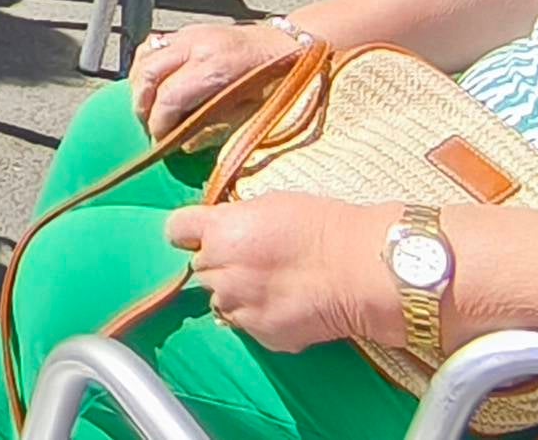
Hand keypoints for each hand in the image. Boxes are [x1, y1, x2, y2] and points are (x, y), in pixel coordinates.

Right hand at [128, 18, 310, 136]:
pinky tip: (153, 85)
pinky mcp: (188, 30)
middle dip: (143, 106)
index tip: (161, 142)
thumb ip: (217, 127)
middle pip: (149, 74)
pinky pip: (153, 45)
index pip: (169, 97)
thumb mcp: (255, 113)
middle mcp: (198, 44)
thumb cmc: (278, 83)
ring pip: (145, 57)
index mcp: (218, 66)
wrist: (289, 45)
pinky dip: (146, 66)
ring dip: (140, 86)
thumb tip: (184, 143)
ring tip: (148, 109)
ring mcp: (191, 32)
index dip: (159, 124)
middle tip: (150, 128)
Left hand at [163, 195, 394, 354]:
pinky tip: (288, 304)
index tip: (197, 235)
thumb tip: (222, 229)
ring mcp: (238, 305)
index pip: (176, 230)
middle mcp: (221, 270)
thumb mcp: (271, 204)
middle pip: (202, 269)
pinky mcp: (259, 333)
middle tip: (255, 260)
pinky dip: (260, 317)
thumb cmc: (324, 228)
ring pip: (222, 300)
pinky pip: (247, 324)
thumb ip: (235, 219)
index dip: (187, 233)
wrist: (361, 270)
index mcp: (220, 231)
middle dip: (221, 264)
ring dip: (237, 294)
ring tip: (274, 285)